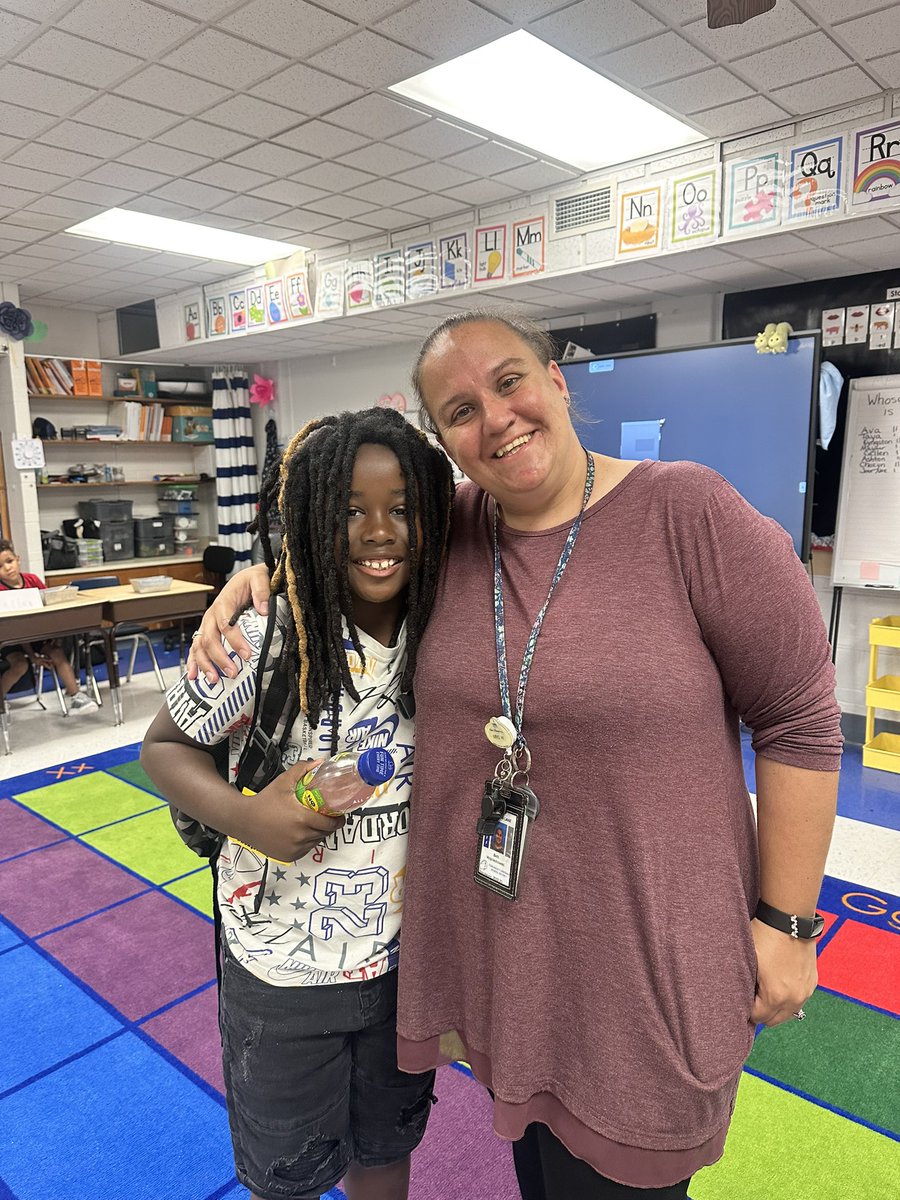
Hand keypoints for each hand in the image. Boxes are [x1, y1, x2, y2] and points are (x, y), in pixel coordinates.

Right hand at [187, 563, 271, 682]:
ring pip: (200, 646)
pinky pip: (196, 648)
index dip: (235, 641)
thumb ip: (261, 590)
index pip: (226, 624)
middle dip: (220, 658)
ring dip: (205, 664)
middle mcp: (211, 616)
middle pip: (209, 639)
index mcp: (223, 603)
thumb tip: (263, 609)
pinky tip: (194, 676)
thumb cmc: (250, 581)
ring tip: (214, 679)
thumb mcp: (259, 578)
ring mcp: (207, 625)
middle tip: (233, 672)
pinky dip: (193, 662)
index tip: (247, 655)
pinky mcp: (206, 631)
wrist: (244, 580)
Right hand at [231, 759, 342, 861]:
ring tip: (310, 823)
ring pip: (315, 841)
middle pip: (325, 833)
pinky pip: (305, 849)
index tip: (338, 815)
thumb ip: (302, 770)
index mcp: (302, 818)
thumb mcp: (283, 782)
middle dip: (327, 825)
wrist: (244, 820)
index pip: (330, 823)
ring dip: (317, 834)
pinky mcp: (288, 856)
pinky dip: (306, 842)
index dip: (337, 820)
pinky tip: (299, 833)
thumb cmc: (264, 801)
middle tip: (324, 817)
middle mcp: (300, 836)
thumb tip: (320, 763)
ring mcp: (294, 848)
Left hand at [750, 918, 817, 1026]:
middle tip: (753, 995)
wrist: (790, 920)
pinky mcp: (812, 982)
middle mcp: (794, 998)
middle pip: (774, 1020)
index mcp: (776, 995)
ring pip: (788, 1012)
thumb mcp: (748, 960)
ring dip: (776, 1007)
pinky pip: (799, 1000)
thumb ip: (745, 985)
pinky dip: (789, 997)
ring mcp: (805, 991)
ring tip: (765, 988)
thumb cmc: (765, 937)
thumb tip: (739, 998)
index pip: (758, 1017)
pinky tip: (779, 982)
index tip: (742, 998)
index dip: (747, 1009)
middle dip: (762, 1012)